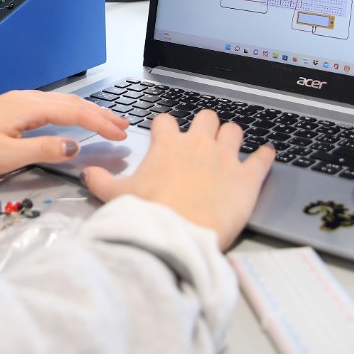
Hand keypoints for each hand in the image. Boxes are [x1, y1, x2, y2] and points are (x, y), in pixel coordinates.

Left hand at [0, 90, 128, 179]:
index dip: (100, 123)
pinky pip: (49, 107)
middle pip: (71, 103)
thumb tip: (75, 147)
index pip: (74, 112)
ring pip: (61, 103)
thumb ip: (44, 151)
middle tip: (124, 126)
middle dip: (100, 114)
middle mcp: (25, 99)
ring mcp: (17, 102)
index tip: (121, 134)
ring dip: (86, 112)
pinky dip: (69, 113)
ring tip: (106, 123)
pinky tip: (72, 121)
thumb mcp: (7, 156)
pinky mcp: (10, 110)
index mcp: (27, 107)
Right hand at [82, 112, 274, 250]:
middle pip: (206, 118)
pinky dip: (265, 155)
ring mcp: (225, 158)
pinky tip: (267, 154)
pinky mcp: (247, 177)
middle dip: (206, 127)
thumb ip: (101, 181)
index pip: (166, 121)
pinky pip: (262, 158)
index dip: (167, 128)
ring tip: (231, 147)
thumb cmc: (148, 214)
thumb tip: (86, 174)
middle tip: (203, 142)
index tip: (167, 138)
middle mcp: (197, 144)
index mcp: (167, 145)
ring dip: (232, 137)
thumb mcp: (117, 197)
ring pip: (234, 130)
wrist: (177, 235)